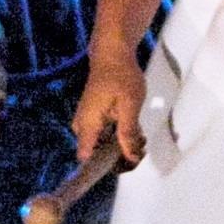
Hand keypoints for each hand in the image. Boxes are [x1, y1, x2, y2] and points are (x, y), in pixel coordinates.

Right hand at [72, 48, 146, 165]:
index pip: (86, 159)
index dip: (104, 167)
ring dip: (122, 145)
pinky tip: (134, 129)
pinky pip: (104, 136)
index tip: (126, 162)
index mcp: (87, 125)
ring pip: (102, 146)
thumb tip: (130, 157)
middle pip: (97, 155)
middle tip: (141, 145)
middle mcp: (82, 126)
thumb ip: (128, 133)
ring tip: (141, 136)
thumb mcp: (129, 106)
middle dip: (120, 156)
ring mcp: (86, 122)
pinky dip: (120, 136)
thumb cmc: (121, 77)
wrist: (111, 56)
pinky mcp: (93, 118)